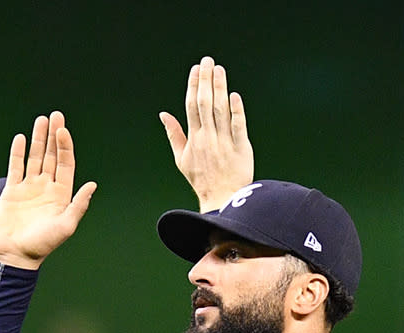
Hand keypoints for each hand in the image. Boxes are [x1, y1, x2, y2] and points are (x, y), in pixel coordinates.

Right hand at [0, 112, 97, 269]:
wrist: (17, 254)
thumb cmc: (43, 244)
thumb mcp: (66, 225)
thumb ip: (79, 204)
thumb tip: (92, 185)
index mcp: (62, 194)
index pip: (65, 164)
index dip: (65, 147)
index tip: (63, 131)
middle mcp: (47, 187)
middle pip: (51, 155)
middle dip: (53, 136)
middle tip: (55, 115)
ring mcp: (30, 187)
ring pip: (34, 157)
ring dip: (37, 139)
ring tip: (41, 120)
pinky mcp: (13, 190)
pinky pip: (16, 167)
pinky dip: (18, 153)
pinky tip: (21, 138)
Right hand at [160, 57, 253, 212]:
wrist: (221, 200)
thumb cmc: (202, 179)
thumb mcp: (181, 158)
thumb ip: (174, 134)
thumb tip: (163, 114)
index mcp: (194, 138)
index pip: (191, 106)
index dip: (193, 85)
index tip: (195, 69)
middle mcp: (208, 137)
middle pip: (205, 103)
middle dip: (205, 80)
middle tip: (207, 60)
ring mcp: (224, 142)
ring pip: (220, 111)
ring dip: (219, 88)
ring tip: (219, 70)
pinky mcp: (241, 149)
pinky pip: (238, 127)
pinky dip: (236, 111)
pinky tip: (234, 95)